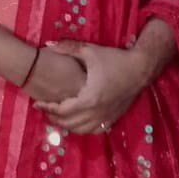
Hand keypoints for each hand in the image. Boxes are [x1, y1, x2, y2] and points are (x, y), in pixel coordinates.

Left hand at [33, 42, 147, 135]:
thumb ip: (68, 48)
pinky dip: (82, 129)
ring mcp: (106, 117)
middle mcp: (97, 112)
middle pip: (69, 123)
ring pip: (81, 130)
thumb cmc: (115, 59)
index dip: (47, 108)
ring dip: (67, 125)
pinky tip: (77, 122)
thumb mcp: (90, 51)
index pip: (62, 110)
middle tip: (45, 108)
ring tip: (57, 116)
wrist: (141, 68)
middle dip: (54, 117)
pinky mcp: (113, 118)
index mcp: (89, 98)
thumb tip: (47, 46)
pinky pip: (94, 130)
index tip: (37, 103)